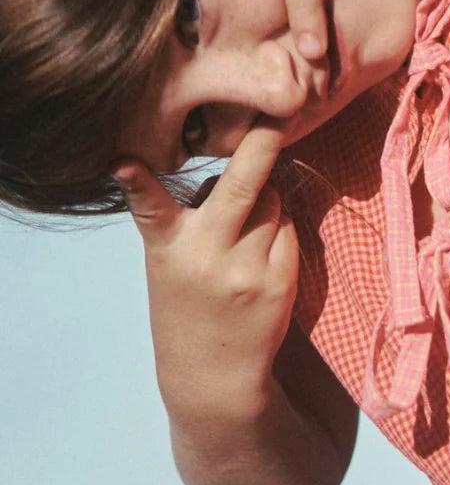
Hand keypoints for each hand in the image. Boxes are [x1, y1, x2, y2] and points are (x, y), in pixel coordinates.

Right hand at [113, 125, 299, 424]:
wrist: (213, 374)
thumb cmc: (186, 306)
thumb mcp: (166, 263)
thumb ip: (186, 217)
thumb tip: (233, 167)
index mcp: (169, 246)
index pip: (150, 205)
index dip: (136, 182)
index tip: (123, 163)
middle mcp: (209, 254)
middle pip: (244, 186)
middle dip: (263, 142)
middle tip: (280, 110)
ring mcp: (250, 268)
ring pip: (273, 200)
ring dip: (265, 200)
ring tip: (244, 232)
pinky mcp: (281, 280)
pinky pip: (290, 227)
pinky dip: (279, 227)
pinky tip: (261, 254)